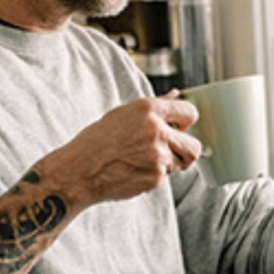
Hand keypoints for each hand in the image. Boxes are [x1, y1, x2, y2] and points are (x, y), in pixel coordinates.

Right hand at [38, 91, 201, 207]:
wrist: (79, 172)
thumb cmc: (96, 141)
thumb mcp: (123, 114)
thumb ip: (155, 106)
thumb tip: (177, 95)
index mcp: (148, 109)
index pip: (190, 112)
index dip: (186, 121)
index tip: (180, 126)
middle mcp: (156, 131)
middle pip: (194, 145)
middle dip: (186, 149)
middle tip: (170, 149)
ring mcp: (158, 157)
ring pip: (182, 163)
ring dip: (171, 163)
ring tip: (146, 160)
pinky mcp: (155, 178)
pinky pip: (166, 177)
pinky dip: (154, 175)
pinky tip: (135, 170)